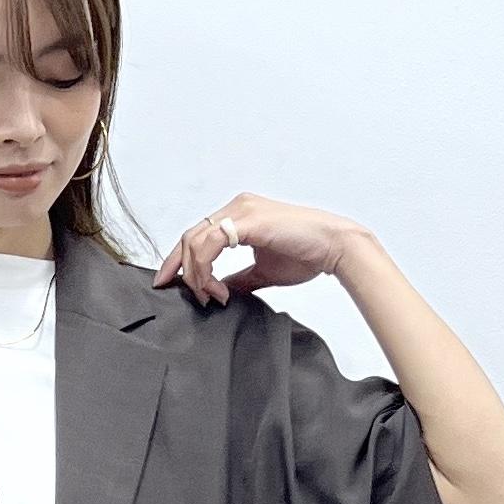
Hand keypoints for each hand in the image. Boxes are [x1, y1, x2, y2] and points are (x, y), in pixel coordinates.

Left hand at [152, 195, 369, 305]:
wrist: (334, 247)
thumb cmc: (306, 254)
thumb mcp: (261, 271)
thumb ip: (237, 279)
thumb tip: (218, 292)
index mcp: (239, 215)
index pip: (197, 235)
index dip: (179, 261)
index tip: (170, 284)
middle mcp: (236, 207)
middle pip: (190, 236)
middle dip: (180, 269)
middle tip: (191, 296)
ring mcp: (241, 211)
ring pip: (196, 241)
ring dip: (197, 274)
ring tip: (211, 296)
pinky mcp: (248, 221)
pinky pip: (211, 244)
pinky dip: (207, 269)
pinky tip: (218, 288)